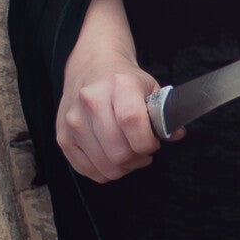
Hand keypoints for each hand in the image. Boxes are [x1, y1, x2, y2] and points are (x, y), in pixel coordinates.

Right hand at [56, 47, 173, 182]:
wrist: (92, 67)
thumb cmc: (124, 81)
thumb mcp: (150, 87)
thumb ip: (165, 113)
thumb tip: (176, 134)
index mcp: (118, 86)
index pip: (132, 122)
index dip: (148, 142)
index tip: (154, 142)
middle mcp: (91, 102)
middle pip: (118, 152)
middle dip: (138, 158)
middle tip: (143, 150)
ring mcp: (73, 121)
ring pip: (104, 166)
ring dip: (123, 167)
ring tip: (129, 153)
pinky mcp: (63, 137)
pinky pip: (86, 170)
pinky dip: (104, 171)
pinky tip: (112, 158)